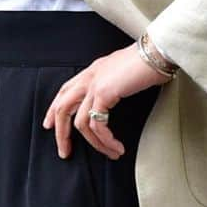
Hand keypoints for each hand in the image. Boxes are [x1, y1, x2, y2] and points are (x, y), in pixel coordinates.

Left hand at [42, 44, 169, 160]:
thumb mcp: (122, 73)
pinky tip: (117, 147)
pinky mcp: (103, 93)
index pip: (64, 91)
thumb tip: (111, 100)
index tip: (49, 126)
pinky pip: (98, 125)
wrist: (157, 52)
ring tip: (111, 154)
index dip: (53, 110)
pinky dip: (106, 140)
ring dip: (95, 144)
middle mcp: (89, 77)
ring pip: (80, 123)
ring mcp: (94, 85)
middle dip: (61, 134)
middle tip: (64, 152)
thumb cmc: (148, 63)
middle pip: (62, 109)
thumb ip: (112, 85)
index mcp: (91, 71)